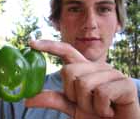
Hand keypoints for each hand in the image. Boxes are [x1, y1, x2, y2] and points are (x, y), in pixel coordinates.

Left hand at [25, 40, 139, 118]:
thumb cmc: (95, 114)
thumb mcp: (70, 106)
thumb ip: (53, 99)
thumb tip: (27, 100)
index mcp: (84, 69)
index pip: (65, 51)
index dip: (49, 46)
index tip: (31, 43)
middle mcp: (97, 66)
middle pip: (69, 71)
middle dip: (73, 94)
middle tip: (87, 103)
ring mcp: (112, 73)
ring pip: (84, 84)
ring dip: (88, 104)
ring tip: (99, 108)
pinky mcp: (126, 83)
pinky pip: (102, 94)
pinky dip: (102, 109)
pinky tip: (110, 110)